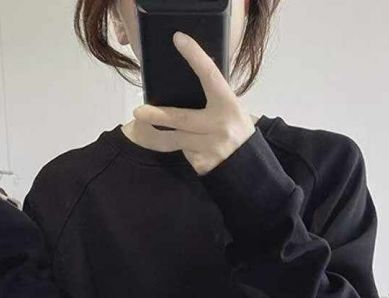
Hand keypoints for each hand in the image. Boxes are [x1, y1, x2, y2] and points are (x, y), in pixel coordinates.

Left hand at [132, 31, 256, 175]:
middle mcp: (220, 126)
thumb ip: (215, 98)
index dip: (195, 57)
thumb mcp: (233, 109)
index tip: (179, 40)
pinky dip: (183, 149)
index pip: (210, 76)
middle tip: (138, 112)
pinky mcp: (203, 164)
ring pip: (177, 139)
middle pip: (181, 118)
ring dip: (159, 135)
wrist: (249, 166)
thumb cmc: (238, 130)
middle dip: (157, 116)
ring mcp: (211, 148)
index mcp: (228, 106)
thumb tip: (192, 76)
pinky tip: (190, 148)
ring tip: (141, 129)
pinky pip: (184, 154)